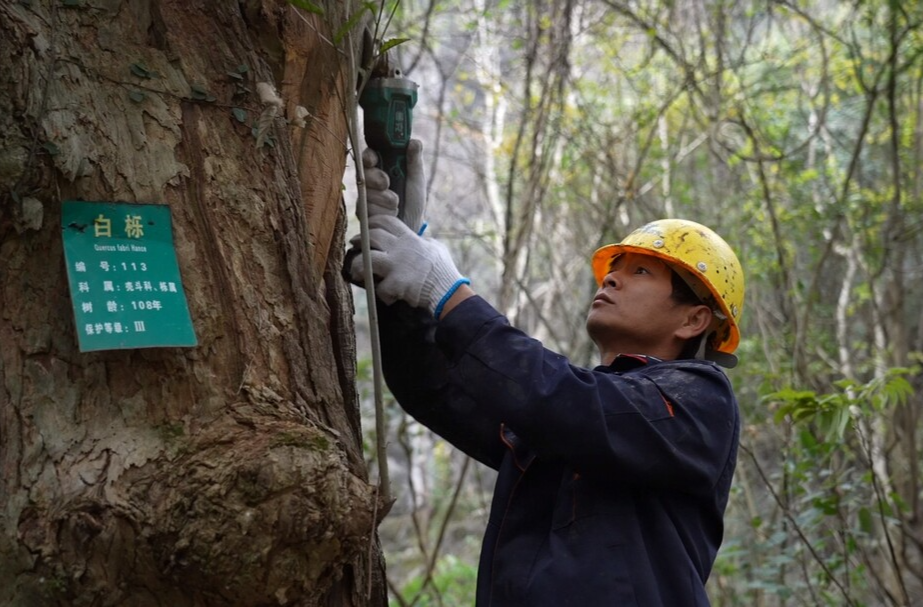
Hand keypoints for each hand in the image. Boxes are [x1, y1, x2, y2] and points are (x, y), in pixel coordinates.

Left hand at [349, 215, 466, 316]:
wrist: (448, 290)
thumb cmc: (444, 270)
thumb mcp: (435, 247)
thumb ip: (423, 240)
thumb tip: (419, 237)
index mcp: (410, 238)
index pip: (386, 221)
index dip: (373, 222)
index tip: (367, 227)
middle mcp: (400, 248)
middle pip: (372, 235)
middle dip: (359, 239)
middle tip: (354, 244)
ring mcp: (396, 266)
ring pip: (365, 259)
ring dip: (357, 266)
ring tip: (356, 271)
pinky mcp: (395, 284)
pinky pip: (379, 287)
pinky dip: (382, 294)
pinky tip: (388, 298)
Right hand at [361, 140, 426, 233]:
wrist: (412, 225)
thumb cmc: (413, 200)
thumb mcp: (416, 179)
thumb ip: (414, 161)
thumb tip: (414, 141)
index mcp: (381, 168)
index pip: (368, 157)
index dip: (368, 157)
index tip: (373, 160)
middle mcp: (369, 182)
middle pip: (363, 174)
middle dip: (375, 178)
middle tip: (386, 183)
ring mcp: (364, 197)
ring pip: (365, 193)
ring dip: (382, 198)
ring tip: (396, 204)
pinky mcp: (363, 214)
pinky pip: (366, 209)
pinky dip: (381, 211)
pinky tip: (391, 214)